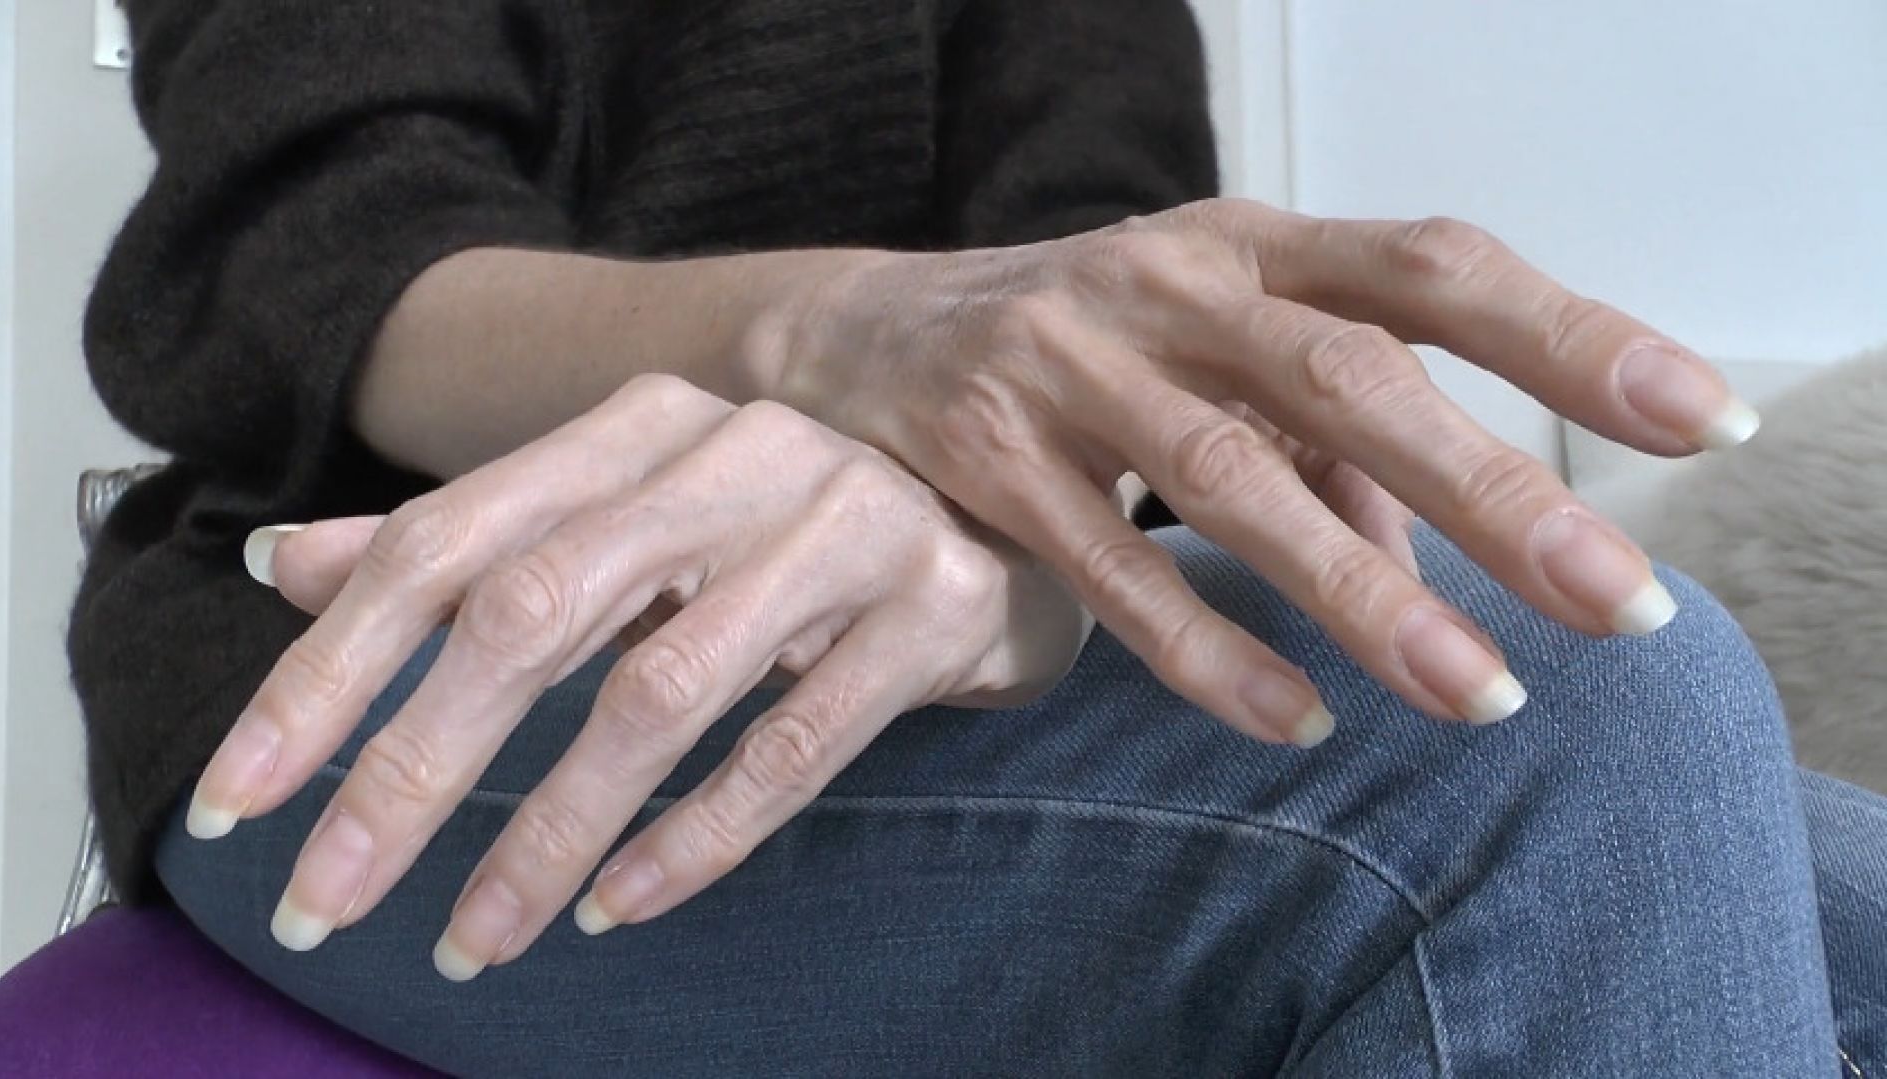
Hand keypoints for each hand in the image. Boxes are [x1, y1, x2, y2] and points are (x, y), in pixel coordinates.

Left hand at [188, 374, 1090, 977]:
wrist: (1007, 508)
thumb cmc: (781, 535)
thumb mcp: (623, 521)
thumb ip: (465, 541)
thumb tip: (278, 562)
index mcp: (635, 426)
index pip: (442, 544)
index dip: (326, 674)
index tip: (235, 805)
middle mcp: (732, 454)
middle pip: (531, 613)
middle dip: (409, 771)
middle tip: (322, 906)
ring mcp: (842, 525)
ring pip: (661, 691)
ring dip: (550, 832)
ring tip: (474, 944)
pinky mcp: (932, 607)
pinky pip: (795, 740)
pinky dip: (698, 834)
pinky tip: (620, 905)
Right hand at [771, 200, 1755, 736]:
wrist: (856, 335)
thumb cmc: (1080, 344)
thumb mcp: (1208, 354)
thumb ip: (1322, 441)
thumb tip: (1426, 554)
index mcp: (1243, 243)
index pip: (1431, 268)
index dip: (1571, 336)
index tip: (1702, 423)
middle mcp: (1162, 286)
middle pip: (1351, 375)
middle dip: (1495, 491)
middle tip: (1618, 603)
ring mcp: (1063, 365)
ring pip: (1231, 480)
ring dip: (1365, 596)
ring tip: (1479, 701)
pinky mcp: (981, 457)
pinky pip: (1106, 565)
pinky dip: (1204, 646)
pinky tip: (1293, 719)